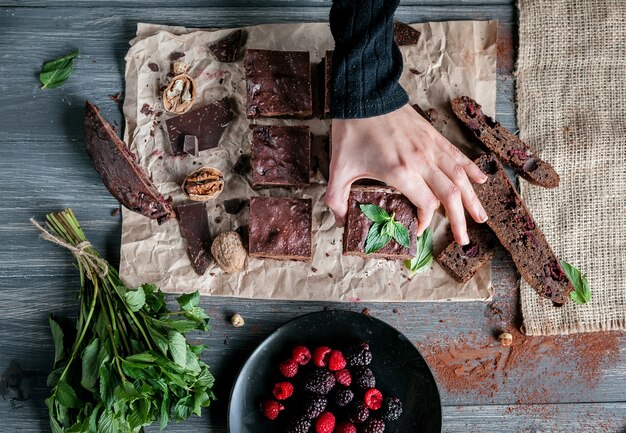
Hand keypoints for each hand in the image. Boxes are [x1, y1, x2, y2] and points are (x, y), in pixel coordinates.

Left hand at [325, 104, 487, 244]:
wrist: (364, 94)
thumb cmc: (352, 131)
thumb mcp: (338, 168)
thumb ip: (337, 199)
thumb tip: (340, 221)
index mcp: (400, 172)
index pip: (427, 205)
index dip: (426, 222)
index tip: (419, 229)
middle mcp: (421, 161)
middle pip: (450, 196)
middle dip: (459, 221)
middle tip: (463, 240)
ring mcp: (430, 147)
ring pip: (460, 177)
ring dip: (473, 200)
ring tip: (481, 218)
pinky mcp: (433, 135)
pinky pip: (458, 155)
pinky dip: (471, 169)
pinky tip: (481, 180)